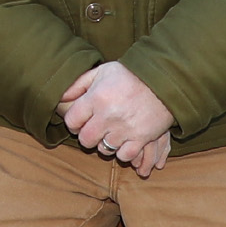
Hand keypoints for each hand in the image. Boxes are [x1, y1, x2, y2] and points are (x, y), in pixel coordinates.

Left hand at [59, 63, 173, 177]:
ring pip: (104, 149)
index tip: (81, 121)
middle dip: (87, 136)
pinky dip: (123, 152)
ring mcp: (125, 128)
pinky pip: (124, 155)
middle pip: (85, 139)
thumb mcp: (102, 71)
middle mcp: (108, 115)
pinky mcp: (141, 137)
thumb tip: (61, 98)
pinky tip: (124, 142)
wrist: (164, 80)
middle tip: (95, 130)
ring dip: (105, 144)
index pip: (72, 121)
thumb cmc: (130, 75)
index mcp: (97, 97)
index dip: (74, 123)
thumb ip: (79, 84)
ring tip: (111, 134)